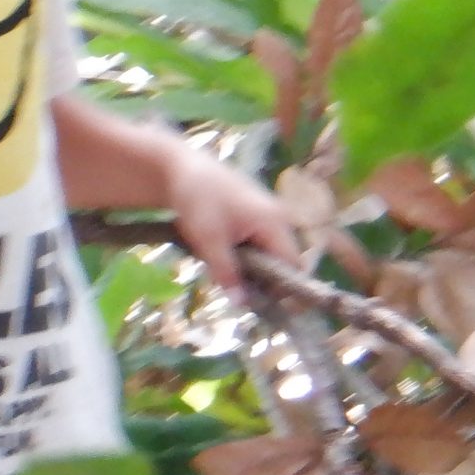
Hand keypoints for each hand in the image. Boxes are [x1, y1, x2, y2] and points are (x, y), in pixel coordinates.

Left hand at [166, 145, 299, 293]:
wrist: (179, 168)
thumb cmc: (196, 200)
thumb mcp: (209, 240)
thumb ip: (227, 273)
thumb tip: (242, 305)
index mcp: (274, 222)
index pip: (294, 265)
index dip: (284, 289)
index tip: (264, 307)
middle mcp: (278, 217)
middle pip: (284, 261)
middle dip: (266, 281)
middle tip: (239, 294)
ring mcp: (267, 215)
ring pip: (270, 254)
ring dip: (253, 270)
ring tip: (228, 277)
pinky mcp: (254, 216)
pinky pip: (259, 244)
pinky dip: (246, 256)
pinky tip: (224, 259)